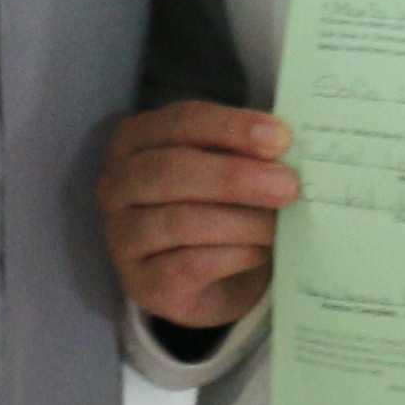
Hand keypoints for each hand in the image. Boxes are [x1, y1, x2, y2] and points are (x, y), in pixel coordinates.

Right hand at [100, 102, 297, 331]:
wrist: (210, 280)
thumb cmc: (217, 207)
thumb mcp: (226, 168)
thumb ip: (245, 153)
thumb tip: (284, 149)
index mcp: (135, 139)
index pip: (181, 121)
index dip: (231, 127)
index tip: (281, 138)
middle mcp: (116, 184)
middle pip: (173, 169)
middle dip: (235, 177)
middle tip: (288, 186)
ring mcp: (122, 236)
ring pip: (181, 220)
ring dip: (241, 222)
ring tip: (278, 226)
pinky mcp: (141, 282)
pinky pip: (189, 264)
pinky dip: (233, 256)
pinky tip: (258, 253)